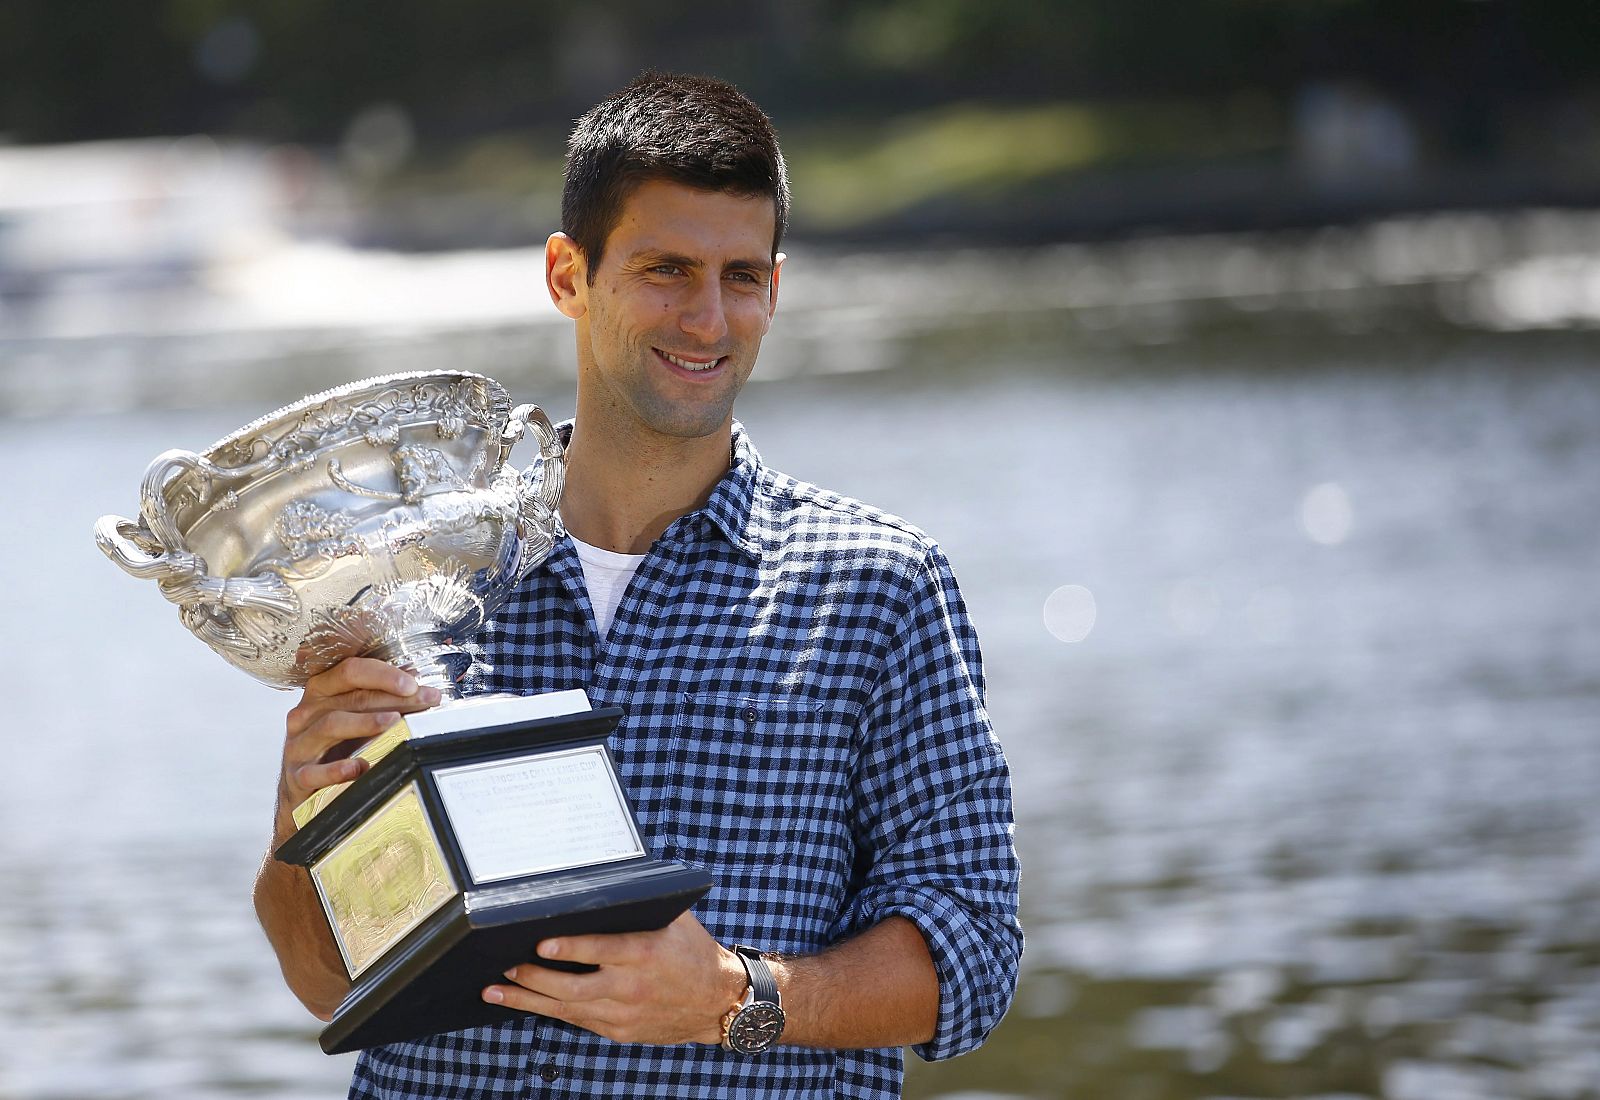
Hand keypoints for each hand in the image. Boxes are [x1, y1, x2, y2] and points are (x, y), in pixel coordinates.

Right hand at [275, 657, 440, 835]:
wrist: (302, 788)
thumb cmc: (332, 746)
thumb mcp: (353, 717)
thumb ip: (379, 699)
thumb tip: (417, 684)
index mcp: (321, 691)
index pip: (351, 671)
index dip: (384, 675)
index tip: (413, 684)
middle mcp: (306, 713)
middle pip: (351, 697)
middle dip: (393, 698)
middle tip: (425, 701)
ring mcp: (299, 744)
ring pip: (331, 725)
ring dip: (366, 722)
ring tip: (393, 722)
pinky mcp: (297, 775)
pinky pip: (315, 771)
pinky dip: (338, 769)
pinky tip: (360, 767)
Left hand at [483, 912, 746, 1045]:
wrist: (717, 1001)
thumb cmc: (692, 951)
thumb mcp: (674, 919)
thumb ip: (642, 903)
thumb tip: (606, 880)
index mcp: (645, 953)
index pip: (600, 950)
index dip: (569, 948)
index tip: (541, 943)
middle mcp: (631, 987)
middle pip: (572, 986)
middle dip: (534, 976)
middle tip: (506, 964)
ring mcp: (623, 1013)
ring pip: (566, 1009)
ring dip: (528, 1000)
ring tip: (495, 991)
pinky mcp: (618, 1030)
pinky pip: (577, 1020)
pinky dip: (549, 1011)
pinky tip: (525, 1003)